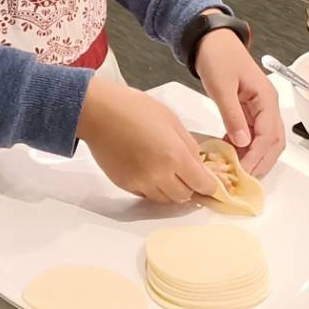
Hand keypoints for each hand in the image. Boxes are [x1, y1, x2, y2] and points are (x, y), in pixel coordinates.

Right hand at [77, 79, 216, 204]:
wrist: (99, 113)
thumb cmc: (135, 108)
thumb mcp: (171, 120)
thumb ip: (188, 145)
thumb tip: (198, 163)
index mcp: (175, 155)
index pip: (201, 184)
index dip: (209, 185)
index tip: (210, 183)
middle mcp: (159, 175)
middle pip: (184, 196)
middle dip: (190, 188)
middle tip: (189, 176)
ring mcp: (141, 183)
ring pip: (165, 200)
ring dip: (172, 190)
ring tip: (169, 173)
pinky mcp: (125, 185)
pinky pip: (146, 195)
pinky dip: (154, 189)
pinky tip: (150, 172)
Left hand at [194, 33, 284, 177]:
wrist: (211, 39)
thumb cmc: (218, 56)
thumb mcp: (222, 87)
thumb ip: (232, 115)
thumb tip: (242, 143)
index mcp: (266, 98)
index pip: (268, 135)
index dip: (257, 156)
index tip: (243, 171)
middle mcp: (268, 105)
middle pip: (274, 142)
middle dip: (261, 161)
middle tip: (242, 178)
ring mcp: (260, 107)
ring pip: (266, 140)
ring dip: (255, 156)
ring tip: (237, 169)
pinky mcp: (249, 109)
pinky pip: (254, 133)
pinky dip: (246, 147)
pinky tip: (231, 153)